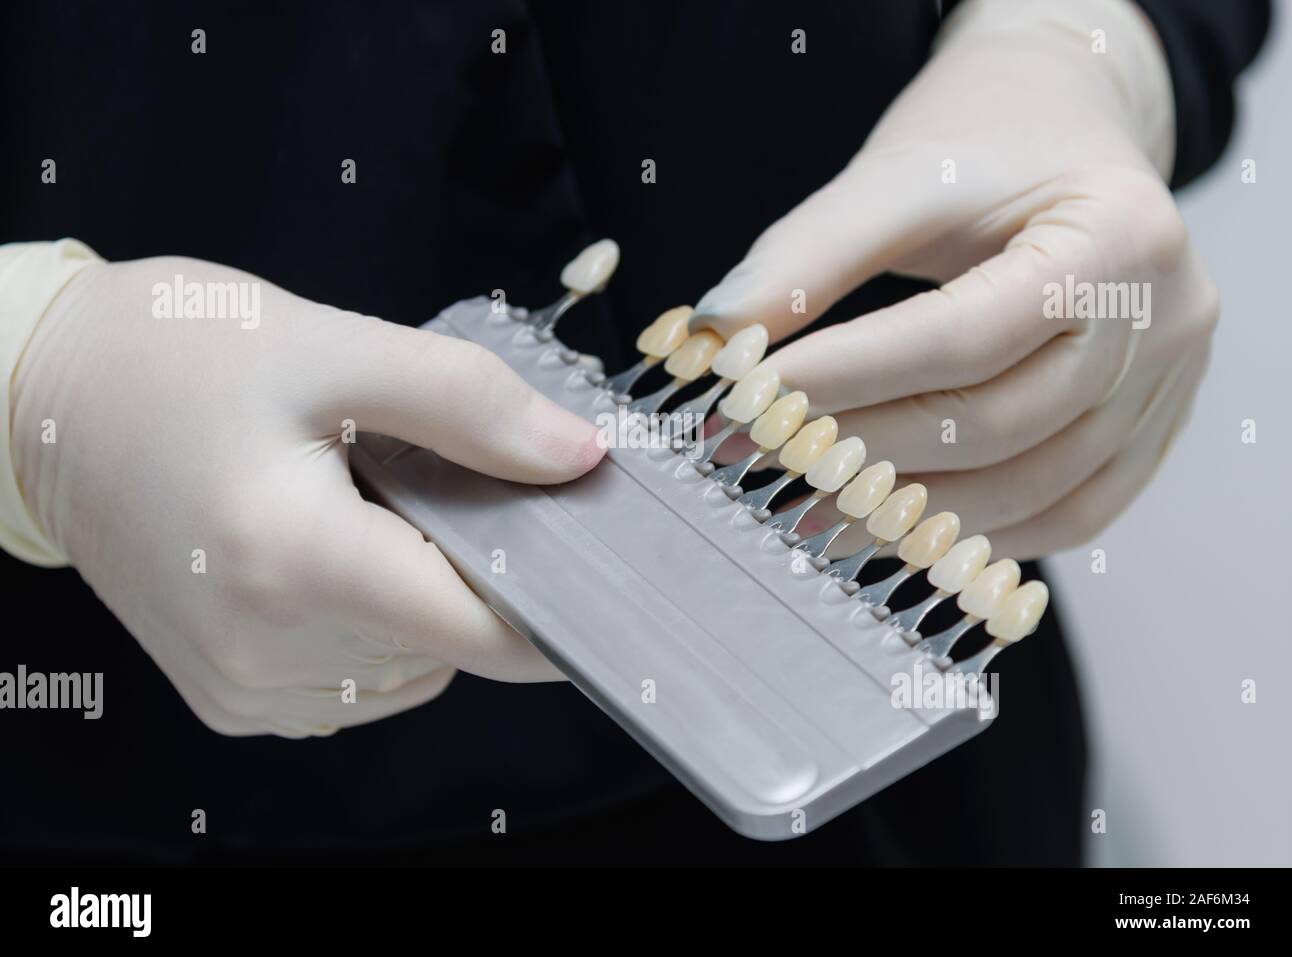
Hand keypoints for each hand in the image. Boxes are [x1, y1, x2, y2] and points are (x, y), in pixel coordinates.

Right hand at [11, 256, 602, 736]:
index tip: (594, 561)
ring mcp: (243, 685)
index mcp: (295, 560)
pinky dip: (374, 629)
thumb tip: (577, 457)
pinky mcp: (228, 695)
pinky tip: (334, 553)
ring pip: (410, 670)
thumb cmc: (176, 357)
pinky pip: (355, 686)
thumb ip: (469, 405)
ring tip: (367, 510)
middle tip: (441, 482)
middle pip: (449, 644)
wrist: (40, 400)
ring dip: (422, 601)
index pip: (483, 630)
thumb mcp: (333, 348)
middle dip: (475, 573)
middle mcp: (266, 648)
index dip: (554, 602)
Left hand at [692, 0, 1216, 558]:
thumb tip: (717, 333)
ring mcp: (1167, 391)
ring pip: (1026, 490)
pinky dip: (965, 530)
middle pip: (995, 424)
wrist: (1070, 138)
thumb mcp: (900, 177)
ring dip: (902, 512)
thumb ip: (810, 256)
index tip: (750, 396)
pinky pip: (1059, 516)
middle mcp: (1165, 323)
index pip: (966, 336)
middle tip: (756, 456)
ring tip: (802, 504)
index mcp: (1120, 236)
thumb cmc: (987, 147)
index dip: (850, 376)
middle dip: (861, 451)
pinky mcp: (1148, 438)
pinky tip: (882, 526)